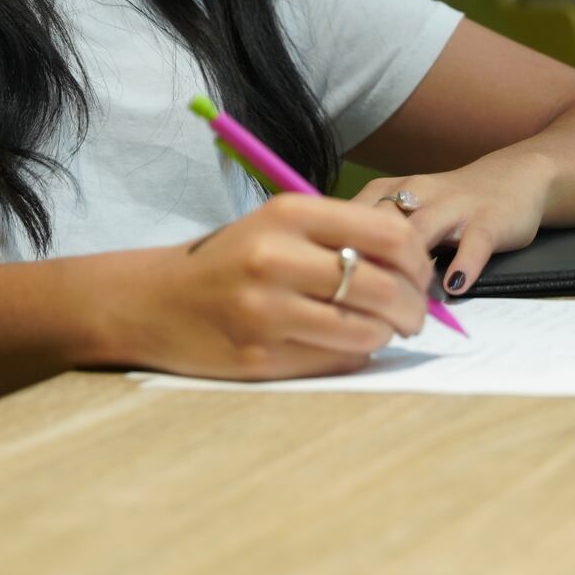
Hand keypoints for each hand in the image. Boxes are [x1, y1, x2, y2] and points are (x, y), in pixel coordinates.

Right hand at [121, 194, 436, 381]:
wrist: (152, 302)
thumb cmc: (230, 261)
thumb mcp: (278, 226)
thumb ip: (341, 233)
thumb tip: (416, 260)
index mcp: (288, 214)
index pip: (388, 234)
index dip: (419, 259)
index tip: (422, 274)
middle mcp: (276, 258)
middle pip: (383, 287)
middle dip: (415, 306)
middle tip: (416, 313)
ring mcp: (266, 311)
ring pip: (365, 330)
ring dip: (388, 334)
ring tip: (385, 329)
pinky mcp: (259, 357)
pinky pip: (335, 361)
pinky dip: (355, 355)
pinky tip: (347, 345)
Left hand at [354, 150, 557, 297]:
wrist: (515, 176)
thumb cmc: (449, 203)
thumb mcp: (405, 211)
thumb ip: (374, 238)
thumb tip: (338, 282)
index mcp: (389, 192)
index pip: (347, 221)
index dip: (334, 256)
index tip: (326, 290)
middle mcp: (416, 193)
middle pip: (377, 227)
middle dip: (365, 267)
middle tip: (357, 308)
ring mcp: (454, 206)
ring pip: (419, 233)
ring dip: (405, 273)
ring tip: (400, 309)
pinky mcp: (489, 220)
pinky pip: (473, 244)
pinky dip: (462, 266)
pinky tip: (453, 288)